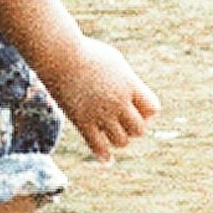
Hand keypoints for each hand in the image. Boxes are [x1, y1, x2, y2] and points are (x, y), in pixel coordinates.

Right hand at [41, 36, 159, 157]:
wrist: (60, 54)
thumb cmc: (86, 53)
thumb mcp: (113, 62)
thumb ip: (126, 80)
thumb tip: (132, 94)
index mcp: (129, 84)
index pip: (152, 108)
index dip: (148, 112)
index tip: (137, 109)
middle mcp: (118, 101)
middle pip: (139, 129)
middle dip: (133, 128)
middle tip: (122, 122)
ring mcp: (100, 112)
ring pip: (121, 141)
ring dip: (118, 139)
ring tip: (110, 132)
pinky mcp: (82, 121)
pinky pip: (97, 146)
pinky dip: (103, 155)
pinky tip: (106, 159)